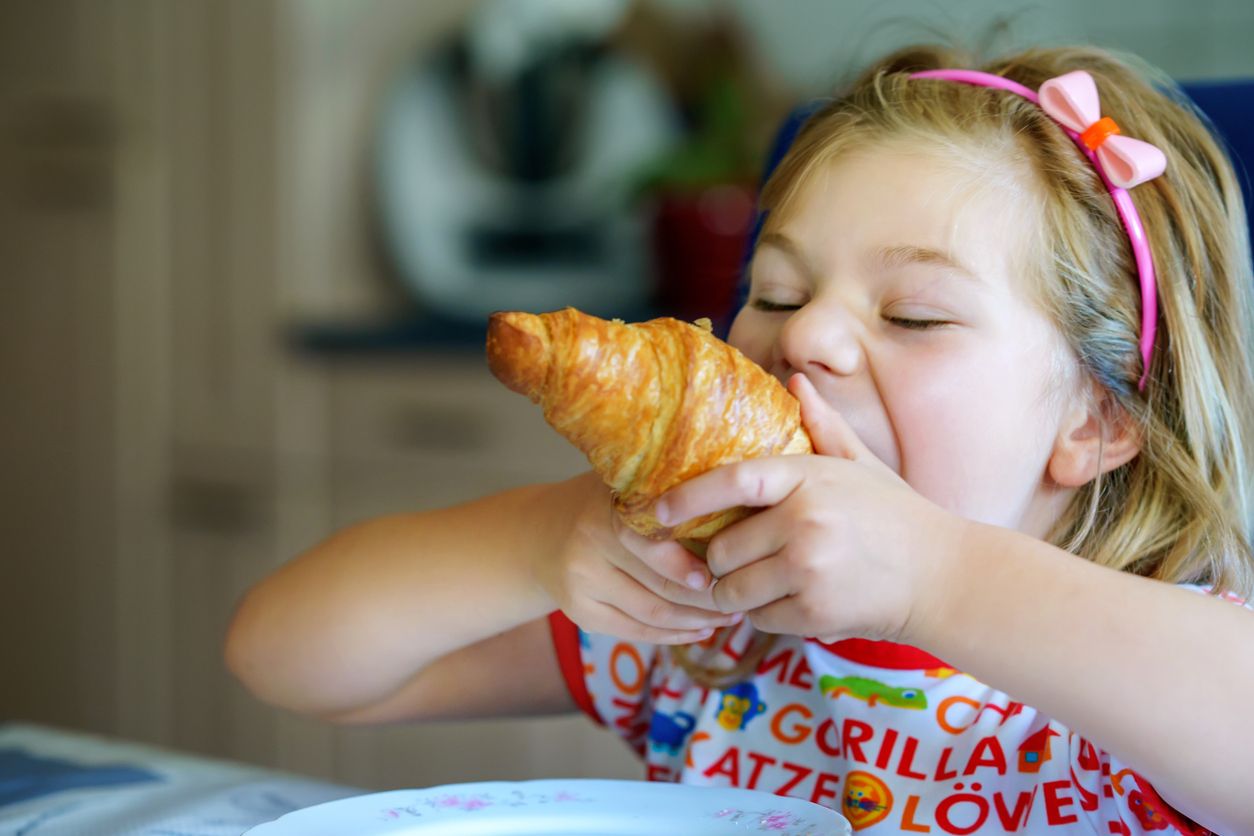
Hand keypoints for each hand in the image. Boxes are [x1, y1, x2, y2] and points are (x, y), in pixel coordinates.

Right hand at [534, 472, 742, 643]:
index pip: (656, 544)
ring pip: (653, 612)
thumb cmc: (602, 503)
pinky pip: (635, 631)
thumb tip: (734, 498)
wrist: (540, 533)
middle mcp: (588, 547)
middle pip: (661, 584)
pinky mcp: (580, 614)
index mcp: (605, 511)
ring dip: (697, 620)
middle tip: (742, 595)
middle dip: (708, 597)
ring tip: (730, 616)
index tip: (728, 570)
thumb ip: (667, 491)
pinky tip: (700, 631)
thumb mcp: (626, 484)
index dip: (692, 563)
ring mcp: (581, 584)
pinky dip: (673, 635)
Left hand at [653, 373, 965, 644]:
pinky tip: (792, 602)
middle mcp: (804, 521)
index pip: (730, 481)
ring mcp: (807, 568)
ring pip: (733, 589)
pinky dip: (766, 615)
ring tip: (763, 582)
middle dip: (721, 560)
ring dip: (738, 592)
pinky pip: (759, 618)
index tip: (659, 510)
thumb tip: (794, 380)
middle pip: (722, 549)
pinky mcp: (814, 611)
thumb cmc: (896, 516)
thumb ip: (823, 425)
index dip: (688, 497)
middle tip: (736, 560)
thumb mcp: (861, 464)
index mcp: (808, 478)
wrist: (943, 576)